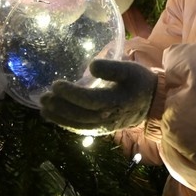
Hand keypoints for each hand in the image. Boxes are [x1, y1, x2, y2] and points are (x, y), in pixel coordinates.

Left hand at [40, 59, 156, 135]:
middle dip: (59, 107)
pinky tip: (52, 117)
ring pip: (77, 125)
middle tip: (43, 97)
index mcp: (114, 102)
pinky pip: (80, 129)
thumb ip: (111, 68)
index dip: (70, 94)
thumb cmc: (139, 82)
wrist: (152, 104)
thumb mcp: (129, 69)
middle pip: (79, 115)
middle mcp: (107, 118)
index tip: (56, 84)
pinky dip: (65, 124)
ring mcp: (103, 126)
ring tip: (43, 108)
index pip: (88, 100)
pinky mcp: (101, 129)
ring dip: (59, 117)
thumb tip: (91, 66)